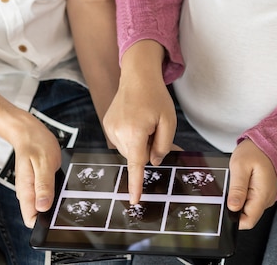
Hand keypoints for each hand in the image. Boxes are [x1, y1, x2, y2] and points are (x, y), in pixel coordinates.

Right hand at [10, 112, 62, 227]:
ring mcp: (32, 188)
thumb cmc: (36, 145)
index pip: (30, 219)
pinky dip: (55, 193)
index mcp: (26, 191)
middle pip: (38, 214)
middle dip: (52, 214)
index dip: (43, 223)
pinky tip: (63, 185)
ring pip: (43, 205)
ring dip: (55, 202)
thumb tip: (43, 208)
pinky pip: (46, 194)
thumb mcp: (44, 164)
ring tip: (66, 192)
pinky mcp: (38, 183)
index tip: (57, 219)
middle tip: (67, 203)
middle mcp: (27, 193)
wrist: (30, 132)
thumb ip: (44, 186)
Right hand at [103, 76, 176, 203]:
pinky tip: (136, 121)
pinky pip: (121, 141)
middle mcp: (118, 132)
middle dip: (147, 149)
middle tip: (156, 130)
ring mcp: (109, 128)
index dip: (136, 184)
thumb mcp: (169, 122)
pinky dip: (131, 137)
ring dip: (139, 143)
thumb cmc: (156, 97)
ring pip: (128, 150)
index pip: (136, 164)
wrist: (137, 76)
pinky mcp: (107, 125)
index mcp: (134, 132)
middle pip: (136, 156)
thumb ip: (164, 146)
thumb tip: (153, 162)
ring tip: (145, 122)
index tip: (134, 200)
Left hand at [227, 139, 276, 228]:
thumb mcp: (240, 166)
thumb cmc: (255, 150)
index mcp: (262, 195)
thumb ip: (237, 188)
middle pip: (247, 216)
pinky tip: (242, 181)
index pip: (248, 221)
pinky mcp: (263, 192)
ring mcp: (266, 196)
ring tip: (237, 181)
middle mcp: (266, 199)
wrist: (268, 141)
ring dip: (239, 199)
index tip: (225, 208)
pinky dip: (243, 193)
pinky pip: (251, 200)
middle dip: (235, 207)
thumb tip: (232, 208)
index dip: (234, 220)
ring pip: (248, 208)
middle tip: (231, 188)